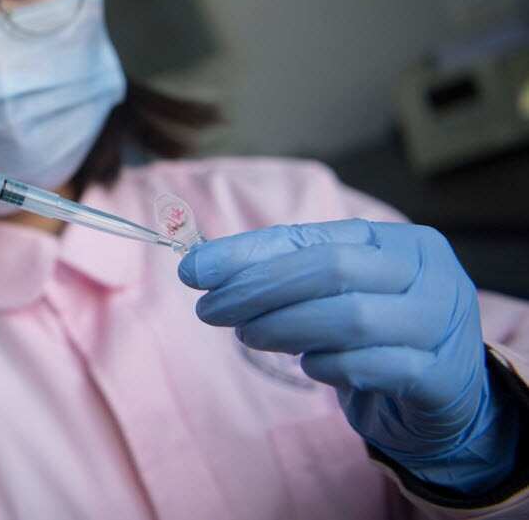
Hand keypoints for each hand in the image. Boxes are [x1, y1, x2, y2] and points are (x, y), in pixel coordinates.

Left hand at [178, 220, 518, 492]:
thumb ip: (280, 272)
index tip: (193, 270)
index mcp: (400, 241)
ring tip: (248, 336)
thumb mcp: (334, 295)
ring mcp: (442, 324)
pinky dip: (327, 365)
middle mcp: (430, 274)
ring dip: (284, 327)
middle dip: (259, 289)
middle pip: (330, 270)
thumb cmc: (378, 336)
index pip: (312, 237)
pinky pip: (371, 366)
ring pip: (350, 318)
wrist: (446, 401)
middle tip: (211, 310)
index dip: (247, 253)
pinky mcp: (442, 377)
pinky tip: (309, 365)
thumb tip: (200, 264)